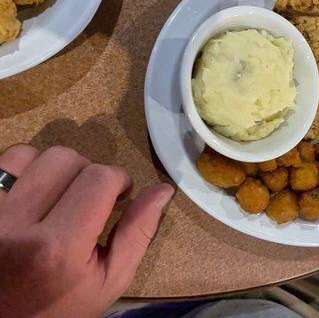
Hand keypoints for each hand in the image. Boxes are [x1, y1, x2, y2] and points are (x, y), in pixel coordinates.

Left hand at [0, 145, 174, 317]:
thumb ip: (139, 232)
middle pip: (67, 159)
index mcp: (58, 248)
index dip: (119, 179)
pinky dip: (26, 169)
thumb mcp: (110, 279)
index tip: (120, 193)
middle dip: (90, 173)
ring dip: (57, 169)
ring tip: (61, 195)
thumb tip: (163, 190)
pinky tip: (34, 193)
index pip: (99, 178)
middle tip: (91, 198)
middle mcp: (17, 226)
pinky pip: (6, 161)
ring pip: (34, 155)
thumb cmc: (61, 306)